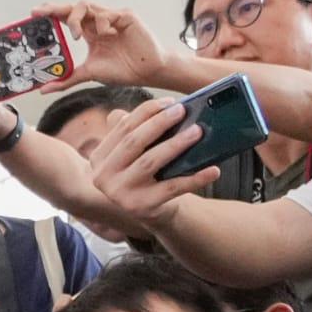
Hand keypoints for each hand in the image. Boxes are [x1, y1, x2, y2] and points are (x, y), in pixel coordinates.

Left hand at [31, 0, 175, 93]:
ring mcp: (111, 17)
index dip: (51, 14)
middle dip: (55, 8)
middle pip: (73, 7)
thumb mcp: (89, 74)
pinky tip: (105, 36)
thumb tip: (43, 89)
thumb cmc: (123, 70)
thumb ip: (67, 79)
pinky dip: (100, 23)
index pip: (66, 18)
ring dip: (76, 18)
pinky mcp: (125, 16)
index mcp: (89, 32)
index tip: (34, 15)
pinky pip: (107, 13)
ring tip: (75, 36)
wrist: (148, 72)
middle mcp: (98, 22)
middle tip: (41, 12)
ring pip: (87, 6)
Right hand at [89, 96, 221, 231]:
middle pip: (134, 142)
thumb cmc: (144, 173)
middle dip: (159, 123)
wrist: (150, 210)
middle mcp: (103, 177)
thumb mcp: (132, 153)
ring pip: (150, 162)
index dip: (146, 111)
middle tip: (182, 111)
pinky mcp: (141, 207)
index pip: (122, 127)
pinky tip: (213, 170)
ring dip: (175, 144)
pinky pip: (172, 188)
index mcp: (99, 157)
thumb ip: (134, 130)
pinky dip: (195, 179)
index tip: (169, 102)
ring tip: (197, 132)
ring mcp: (120, 194)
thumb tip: (163, 106)